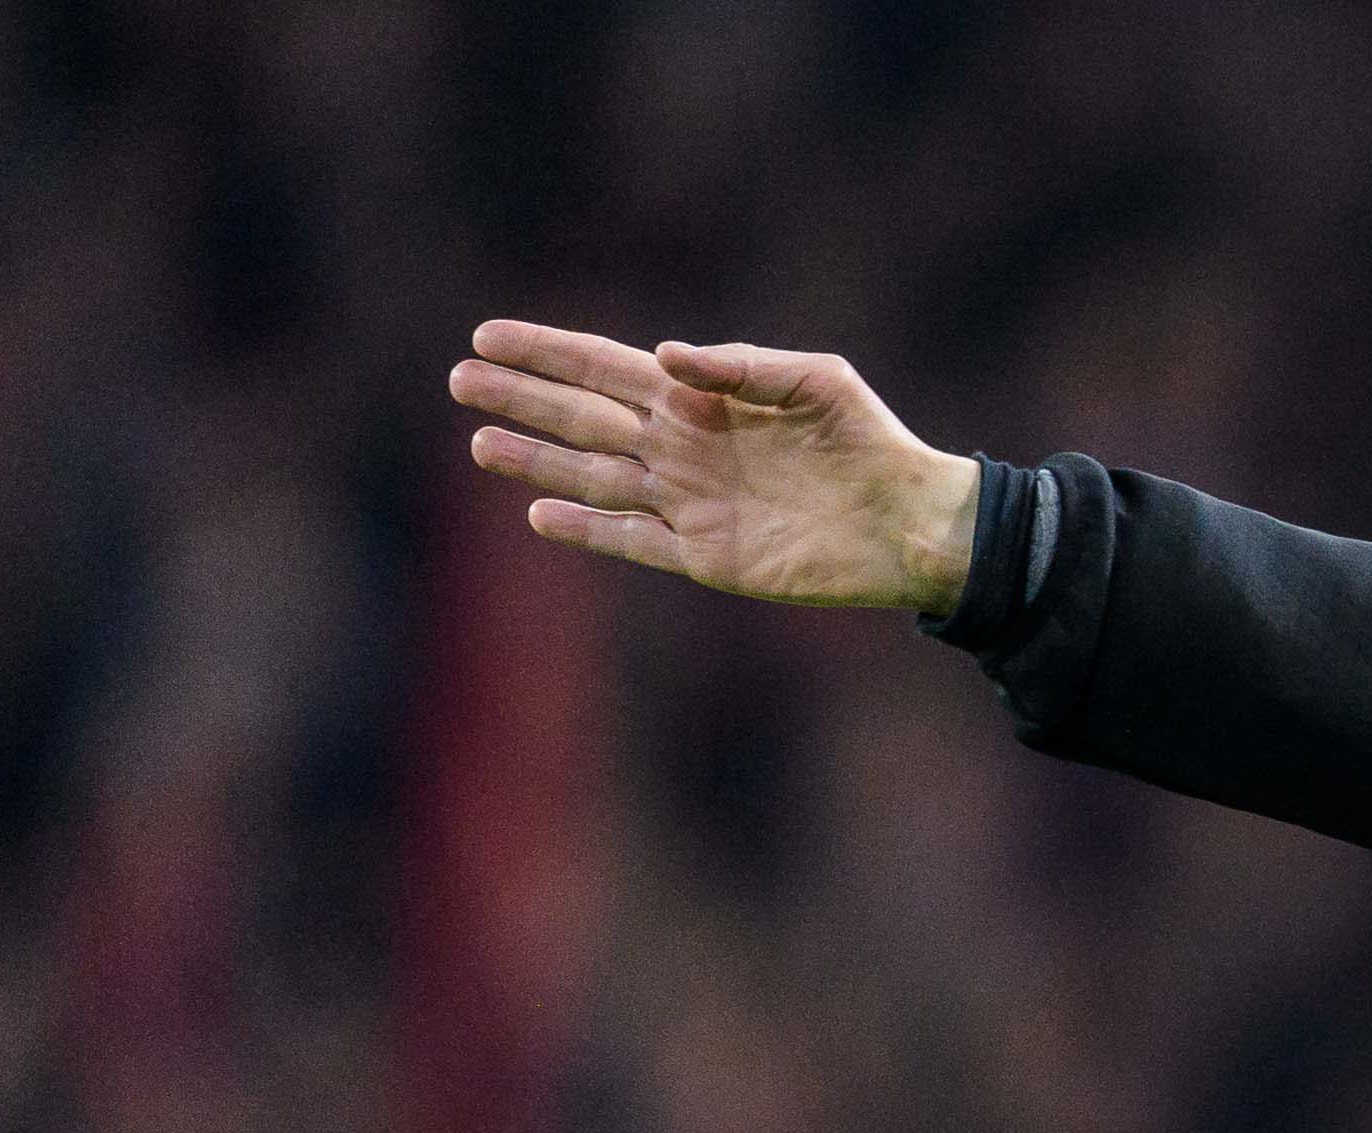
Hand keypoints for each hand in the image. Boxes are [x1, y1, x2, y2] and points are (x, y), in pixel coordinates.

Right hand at [447, 320, 982, 612]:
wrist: (909, 522)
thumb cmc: (870, 439)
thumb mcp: (816, 381)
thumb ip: (740, 365)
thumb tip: (665, 355)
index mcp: (701, 399)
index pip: (605, 368)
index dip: (547, 351)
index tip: (488, 336)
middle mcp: (683, 448)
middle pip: (583, 419)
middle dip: (523, 399)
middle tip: (461, 382)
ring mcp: (689, 503)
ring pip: (595, 479)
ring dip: (536, 462)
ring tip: (480, 445)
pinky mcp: (707, 556)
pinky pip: (634, 541)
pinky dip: (589, 529)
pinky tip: (542, 514)